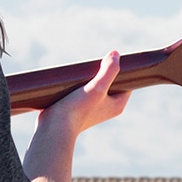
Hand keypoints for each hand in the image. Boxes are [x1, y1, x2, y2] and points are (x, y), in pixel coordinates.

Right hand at [24, 50, 128, 181]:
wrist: (54, 128)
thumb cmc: (78, 110)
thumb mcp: (97, 88)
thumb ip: (109, 71)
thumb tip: (115, 54)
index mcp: (117, 105)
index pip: (126, 83)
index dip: (122, 71)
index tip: (114, 59)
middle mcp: (106, 108)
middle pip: (111, 83)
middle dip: (105, 71)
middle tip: (97, 62)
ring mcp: (92, 108)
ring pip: (96, 86)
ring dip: (91, 77)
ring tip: (84, 69)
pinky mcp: (78, 108)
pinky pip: (83, 91)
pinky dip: (80, 83)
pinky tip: (73, 77)